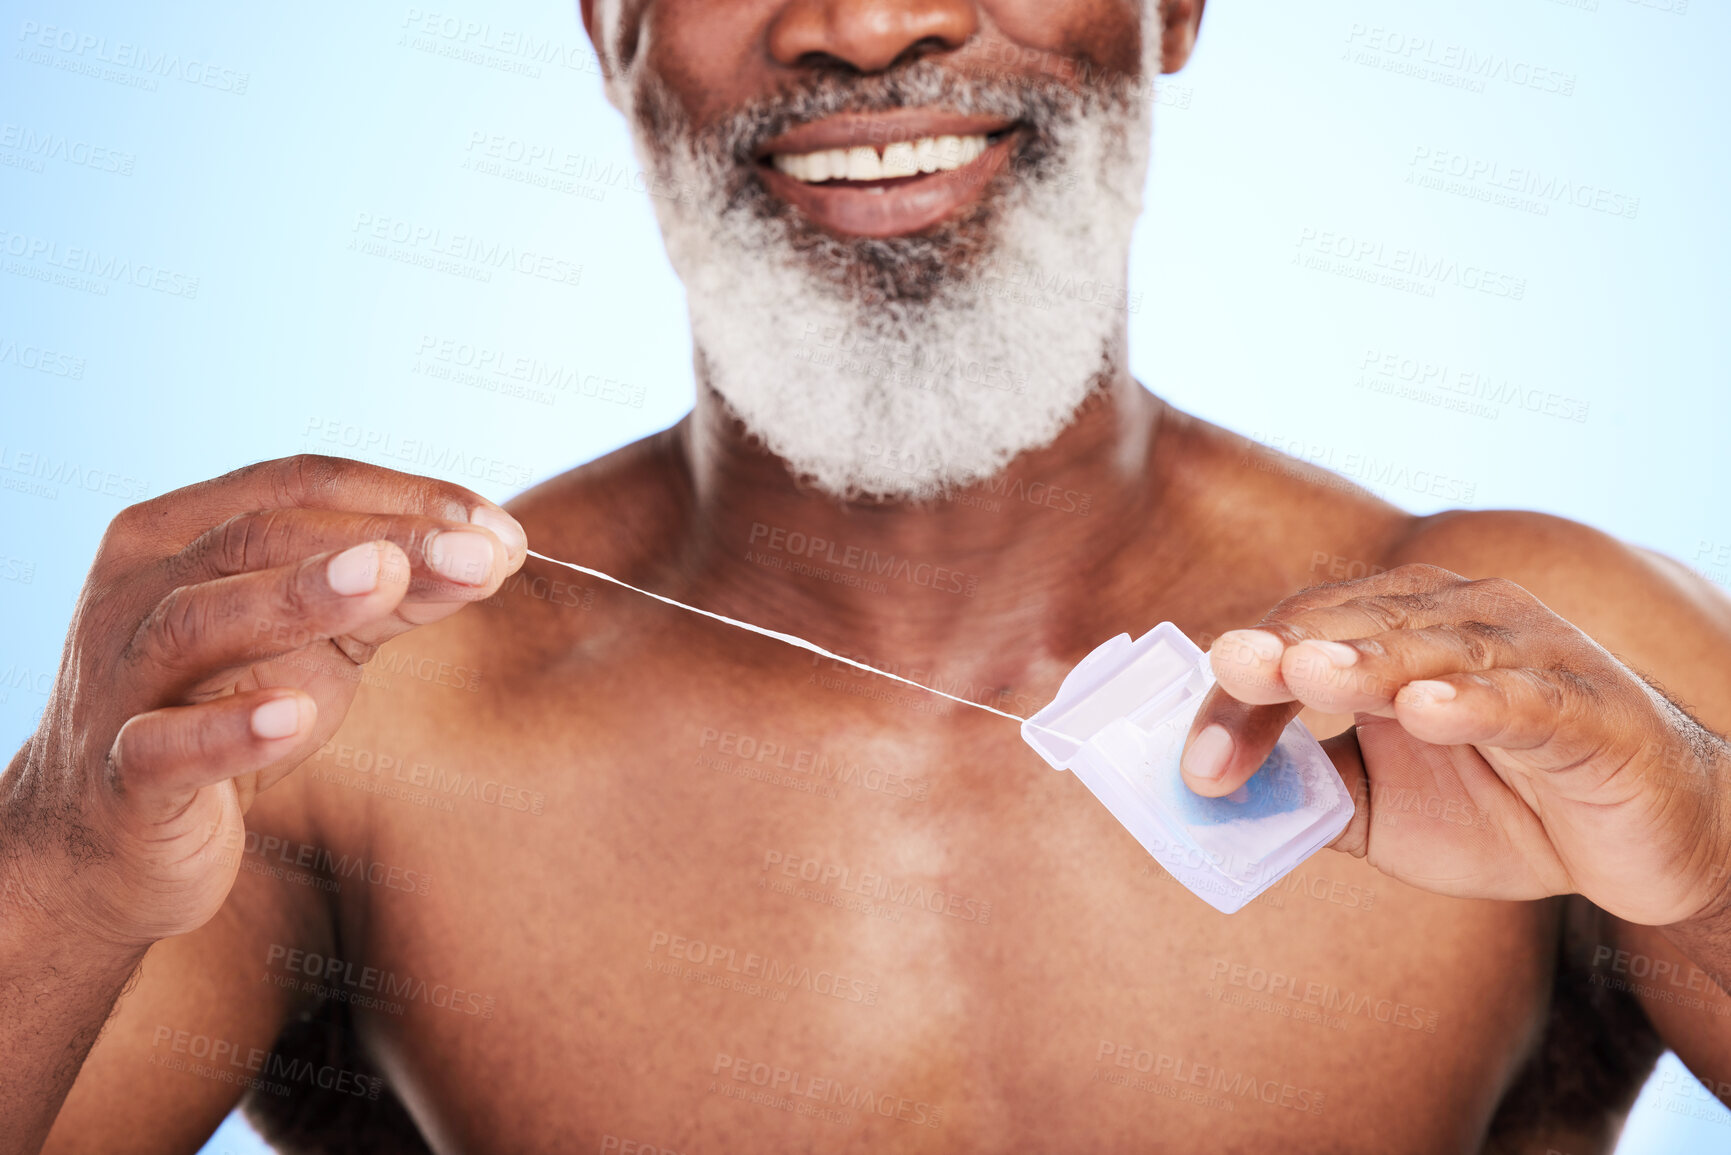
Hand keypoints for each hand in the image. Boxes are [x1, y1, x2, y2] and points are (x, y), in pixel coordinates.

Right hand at [1, 455, 525, 950]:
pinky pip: (166, 746)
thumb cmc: (222, 712)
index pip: (299, 487)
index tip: (501, 530)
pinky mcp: (118, 775)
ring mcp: (117, 679)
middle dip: (383, 540)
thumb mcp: (315, 642)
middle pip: (261, 538)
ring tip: (389, 581)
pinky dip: (231, 729)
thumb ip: (393, 597)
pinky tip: (297, 714)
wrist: (108, 844)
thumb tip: (494, 554)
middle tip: (479, 554)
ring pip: (199, 619)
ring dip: (300, 596)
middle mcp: (136, 590)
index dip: (406, 497)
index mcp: (179, 535)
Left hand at [1178, 564, 1730, 925]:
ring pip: (1429, 648)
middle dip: (1284, 658)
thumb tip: (1215, 794)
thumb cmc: (1506, 805)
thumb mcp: (1383, 811)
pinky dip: (1473, 700)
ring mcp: (1525, 654)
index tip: (1195, 764)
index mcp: (1394, 630)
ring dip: (1364, 661)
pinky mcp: (1588, 706)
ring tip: (1306, 674)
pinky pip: (1522, 698)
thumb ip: (1307, 793)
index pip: (1295, 640)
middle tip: (1231, 670)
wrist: (1646, 842)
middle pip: (1347, 628)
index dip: (1241, 695)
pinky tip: (1426, 709)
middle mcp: (1455, 620)